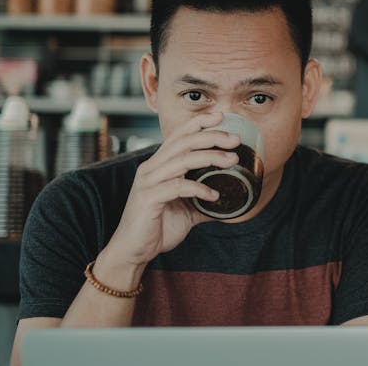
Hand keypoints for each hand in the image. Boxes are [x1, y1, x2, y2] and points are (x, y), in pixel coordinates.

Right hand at [101, 112, 239, 272]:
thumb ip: (204, 201)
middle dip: (212, 136)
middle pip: (184, 142)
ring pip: (182, 160)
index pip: (179, 135)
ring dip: (210, 157)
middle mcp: (152, 168)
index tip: (222, 117)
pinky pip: (177, 187)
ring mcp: (149, 182)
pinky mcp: (148, 198)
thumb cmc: (157, 227)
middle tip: (235, 140)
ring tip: (231, 161)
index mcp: (159, 165)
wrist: (133, 251)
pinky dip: (198, 188)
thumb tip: (230, 201)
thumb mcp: (187, 211)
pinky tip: (214, 196)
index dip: (199, 123)